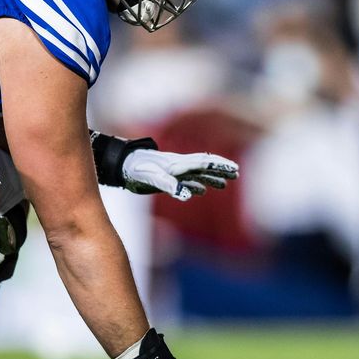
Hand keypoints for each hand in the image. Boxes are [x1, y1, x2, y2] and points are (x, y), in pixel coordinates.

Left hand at [122, 150, 238, 201]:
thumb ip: (170, 185)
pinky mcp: (165, 180)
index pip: (203, 163)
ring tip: (225, 184)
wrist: (122, 166)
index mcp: (178, 164)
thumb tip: (188, 195)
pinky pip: (185, 182)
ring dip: (211, 178)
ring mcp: (172, 172)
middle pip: (204, 167)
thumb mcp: (151, 178)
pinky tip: (201, 191)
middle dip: (220, 170)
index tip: (235, 169)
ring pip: (197, 175)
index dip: (219, 166)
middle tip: (237, 173)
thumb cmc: (136, 170)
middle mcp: (178, 166)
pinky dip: (196, 186)